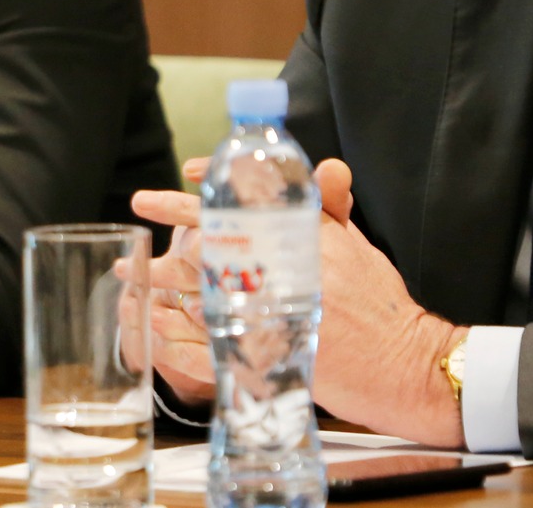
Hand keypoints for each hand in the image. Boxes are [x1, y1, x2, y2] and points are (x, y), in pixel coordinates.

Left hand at [127, 156, 461, 445]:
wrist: (404, 364)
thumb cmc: (383, 306)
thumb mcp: (359, 247)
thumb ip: (332, 209)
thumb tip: (327, 167)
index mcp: (306, 235)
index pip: (249, 198)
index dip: (215, 183)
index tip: (189, 171)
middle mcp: (284, 266)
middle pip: (211, 240)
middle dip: (170, 227)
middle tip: (137, 218)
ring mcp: (272, 309)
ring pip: (199, 287)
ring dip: (158, 279)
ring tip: (128, 273)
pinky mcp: (265, 350)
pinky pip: (206, 336)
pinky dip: (174, 329)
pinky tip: (151, 324)